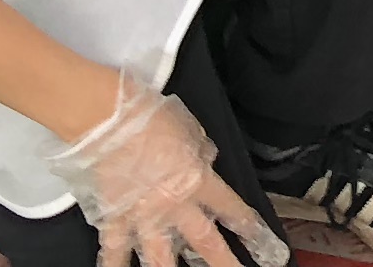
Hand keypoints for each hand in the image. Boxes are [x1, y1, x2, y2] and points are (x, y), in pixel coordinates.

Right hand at [50, 72, 286, 266]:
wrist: (109, 122)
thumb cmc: (150, 119)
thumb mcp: (191, 130)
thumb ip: (202, 153)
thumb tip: (206, 162)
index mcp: (197, 181)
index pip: (231, 209)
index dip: (249, 226)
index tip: (263, 241)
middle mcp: (174, 207)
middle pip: (205, 243)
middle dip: (224, 263)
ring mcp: (143, 218)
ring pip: (161, 258)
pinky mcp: (114, 219)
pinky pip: (115, 251)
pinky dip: (115, 265)